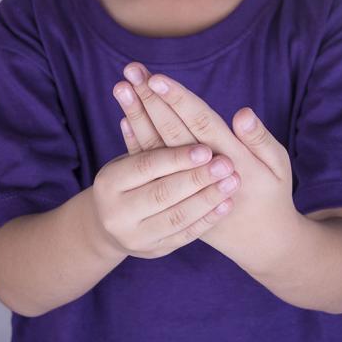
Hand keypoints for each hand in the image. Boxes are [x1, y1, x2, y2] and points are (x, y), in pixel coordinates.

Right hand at [91, 143, 240, 259]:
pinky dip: (208, 218)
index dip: (176, 157)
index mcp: (108, 182)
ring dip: (208, 198)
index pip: (145, 166)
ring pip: (177, 217)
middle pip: (162, 193)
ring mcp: (136, 236)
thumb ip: (144, 131)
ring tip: (233, 181)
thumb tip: (148, 91)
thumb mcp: (127, 157)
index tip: (205, 148)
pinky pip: (186, 236)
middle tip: (227, 164)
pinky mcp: (156, 250)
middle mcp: (116, 213)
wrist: (111, 225)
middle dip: (197, 178)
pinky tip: (227, 203)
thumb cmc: (127, 178)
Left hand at [112, 62, 297, 252]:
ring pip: (156, 146)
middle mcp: (203, 172)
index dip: (178, 101)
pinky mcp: (175, 194)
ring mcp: (185, 186)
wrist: (258, 242)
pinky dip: (136, 143)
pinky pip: (152, 169)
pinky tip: (123, 119)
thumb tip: (242, 113)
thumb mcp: (279, 168)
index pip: (200, 124)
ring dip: (137, 115)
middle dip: (150, 99)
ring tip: (122, 85)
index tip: (156, 78)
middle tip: (132, 69)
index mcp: (233, 159)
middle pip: (171, 130)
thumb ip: (260, 140)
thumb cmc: (272, 195)